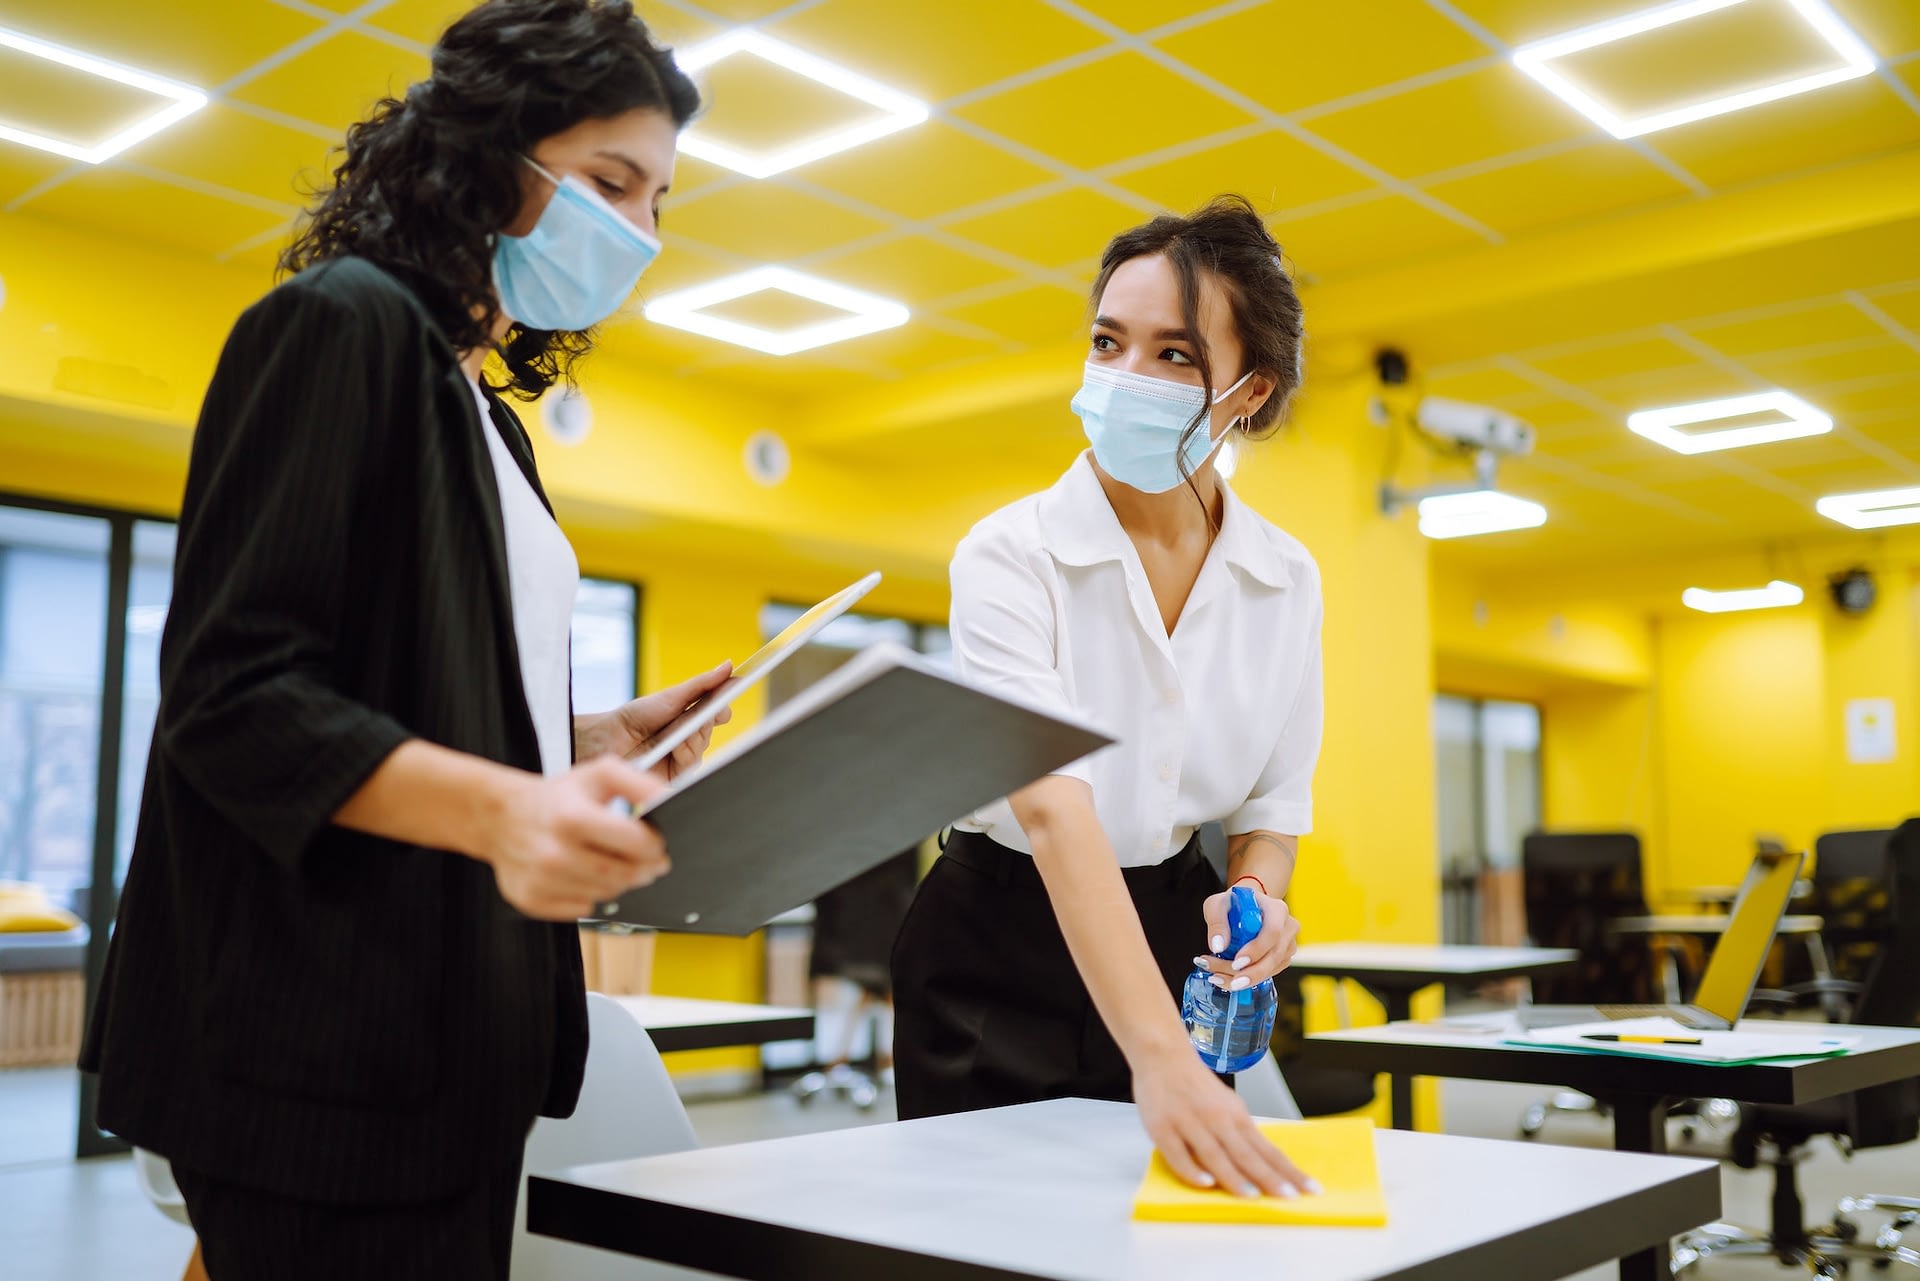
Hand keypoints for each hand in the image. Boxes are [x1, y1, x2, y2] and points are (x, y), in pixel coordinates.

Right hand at [481, 756, 671, 919]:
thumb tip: (669, 799)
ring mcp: (540, 879)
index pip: (635, 844)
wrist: (502, 816)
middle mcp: (554, 852)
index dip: (655, 846)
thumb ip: (639, 783)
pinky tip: (584, 875)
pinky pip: (581, 909)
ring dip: (619, 881)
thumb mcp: (599, 775)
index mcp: (572, 817)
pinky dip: (591, 895)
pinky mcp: (531, 899)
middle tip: (649, 861)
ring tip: (613, 862)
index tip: (658, 844)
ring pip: (606, 895)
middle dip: (644, 869)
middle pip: (623, 875)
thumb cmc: (556, 798)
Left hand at [575, 662, 733, 781]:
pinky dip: (686, 753)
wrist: (609, 739)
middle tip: (697, 716)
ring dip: (694, 737)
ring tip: (679, 733)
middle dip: (705, 721)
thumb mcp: (672, 696)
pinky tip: (676, 748)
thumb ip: (702, 684)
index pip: (717, 712)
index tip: (725, 702)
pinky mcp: (676, 775)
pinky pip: (692, 764)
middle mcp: (690, 737)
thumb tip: (729, 666)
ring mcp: (683, 757)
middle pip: (712, 729)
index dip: (723, 707)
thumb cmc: (636, 717)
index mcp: (691, 717)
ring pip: (704, 746)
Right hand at [1134, 1048, 1313, 1197]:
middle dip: (1268, 1177)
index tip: (1309, 1189)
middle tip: (1288, 1196)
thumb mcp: (1227, 1105)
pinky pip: (1177, 1153)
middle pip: (1246, 1154)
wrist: (1163, 1054)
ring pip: (1214, 1154)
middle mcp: (1216, 1119)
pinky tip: (1205, 1183)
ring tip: (1252, 1196)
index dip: (1288, 1171)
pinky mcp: (1162, 1128)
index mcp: (1236, 1116)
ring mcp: (1189, 1123)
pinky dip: (1191, 1169)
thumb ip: (1241, 1134)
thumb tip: (1264, 1165)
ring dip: (1233, 1176)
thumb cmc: (1196, 1086)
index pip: (1267, 1150)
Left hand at [1195, 885, 1299, 988]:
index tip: (1236, 962)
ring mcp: (1288, 944)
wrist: (1243, 907)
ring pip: (1271, 968)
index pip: (1273, 931)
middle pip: (1275, 956)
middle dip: (1251, 973)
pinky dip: (1247, 980)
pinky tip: (1226, 979)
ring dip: (1244, 978)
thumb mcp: (1217, 905)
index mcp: (1276, 909)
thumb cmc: (1232, 904)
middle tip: (1229, 982)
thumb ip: (1216, 922)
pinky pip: (1268, 974)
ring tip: (1216, 977)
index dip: (1257, 949)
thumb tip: (1218, 947)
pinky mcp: (1282, 958)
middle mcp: (1288, 927)